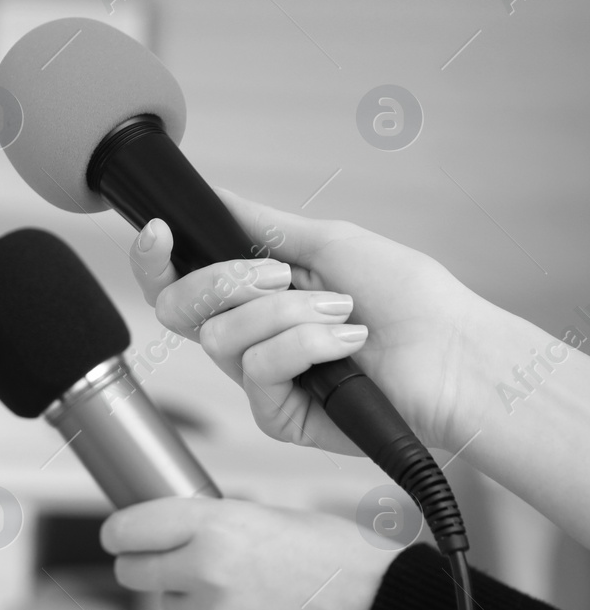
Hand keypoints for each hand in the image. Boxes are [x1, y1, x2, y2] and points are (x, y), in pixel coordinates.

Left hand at [101, 497, 396, 609]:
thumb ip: (217, 519)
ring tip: (237, 584)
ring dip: (190, 595)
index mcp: (212, 525)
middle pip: (133, 572)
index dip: (118, 532)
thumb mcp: (271, 514)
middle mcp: (205, 569)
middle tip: (162, 559)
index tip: (118, 534)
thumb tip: (179, 521)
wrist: (381, 607)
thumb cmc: (337, 554)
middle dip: (144, 565)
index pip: (128, 529)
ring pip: (173, 604)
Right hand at [129, 189, 500, 453]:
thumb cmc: (410, 299)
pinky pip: (258, 369)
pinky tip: (346, 346)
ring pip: (220, 336)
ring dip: (287, 314)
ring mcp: (259, 378)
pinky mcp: (275, 414)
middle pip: (178, 308)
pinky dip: (306, 346)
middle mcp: (248, 336)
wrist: (455, 356)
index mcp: (253, 295)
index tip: (161, 231)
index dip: (155, 258)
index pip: (177, 280)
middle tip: (280, 275)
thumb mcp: (329, 242)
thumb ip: (260, 224)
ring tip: (341, 312)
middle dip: (224, 281)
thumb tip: (215, 194)